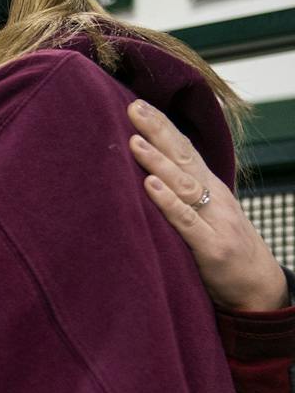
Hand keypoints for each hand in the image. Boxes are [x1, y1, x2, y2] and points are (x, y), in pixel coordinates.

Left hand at [130, 99, 287, 312]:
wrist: (259, 287)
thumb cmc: (223, 248)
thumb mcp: (204, 216)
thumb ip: (181, 196)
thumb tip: (145, 175)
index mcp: (210, 187)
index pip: (185, 150)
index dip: (163, 127)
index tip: (138, 105)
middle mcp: (214, 197)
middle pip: (184, 158)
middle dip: (159, 131)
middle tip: (133, 108)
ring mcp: (214, 220)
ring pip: (184, 185)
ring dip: (158, 162)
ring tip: (134, 142)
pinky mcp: (211, 247)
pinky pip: (186, 221)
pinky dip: (167, 202)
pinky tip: (150, 186)